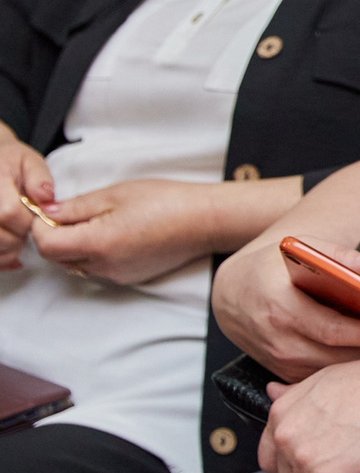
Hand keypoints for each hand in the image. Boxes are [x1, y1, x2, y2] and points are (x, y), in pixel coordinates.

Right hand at [0, 138, 56, 270]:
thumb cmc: (9, 162)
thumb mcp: (29, 161)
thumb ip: (39, 178)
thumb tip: (46, 197)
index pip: (8, 213)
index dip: (26, 223)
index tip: (35, 220)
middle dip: (16, 240)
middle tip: (26, 232)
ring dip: (6, 252)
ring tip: (17, 240)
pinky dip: (0, 259)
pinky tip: (10, 253)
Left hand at [28, 178, 223, 285]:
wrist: (205, 221)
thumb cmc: (166, 201)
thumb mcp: (117, 194)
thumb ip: (77, 206)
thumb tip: (49, 212)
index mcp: (98, 243)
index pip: (47, 244)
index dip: (42, 225)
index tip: (51, 210)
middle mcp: (104, 266)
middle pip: (59, 257)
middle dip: (57, 235)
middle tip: (74, 212)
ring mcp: (117, 275)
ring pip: (77, 264)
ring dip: (76, 245)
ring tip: (100, 221)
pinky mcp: (129, 278)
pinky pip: (98, 268)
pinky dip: (96, 252)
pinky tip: (118, 233)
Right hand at [211, 234, 359, 382]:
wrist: (231, 293)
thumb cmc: (270, 268)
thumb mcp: (300, 249)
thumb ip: (338, 256)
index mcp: (282, 307)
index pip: (331, 328)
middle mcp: (278, 338)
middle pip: (335, 355)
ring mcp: (279, 359)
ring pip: (329, 371)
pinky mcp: (282, 370)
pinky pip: (319, 376)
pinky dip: (346, 371)